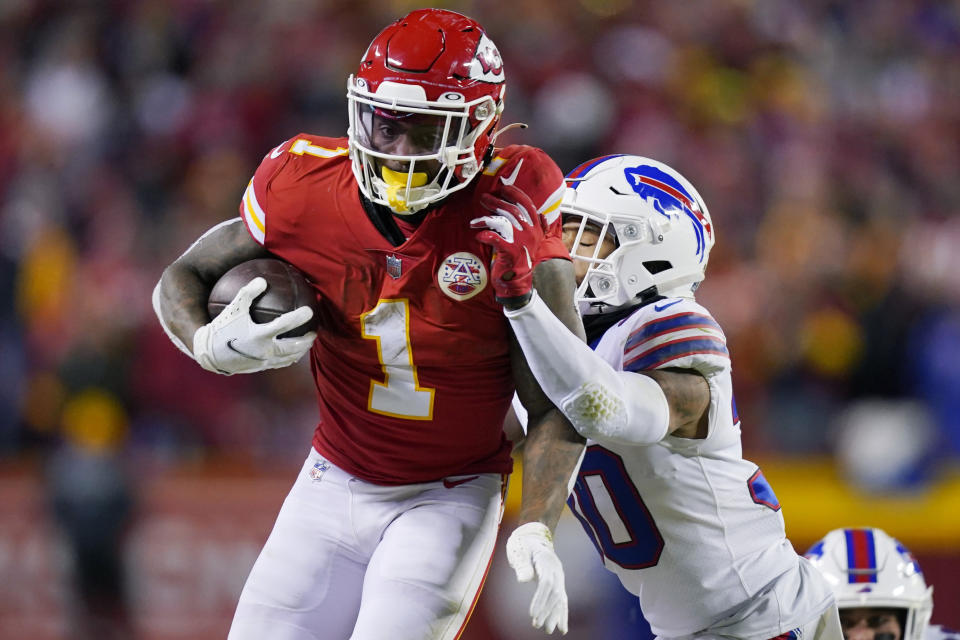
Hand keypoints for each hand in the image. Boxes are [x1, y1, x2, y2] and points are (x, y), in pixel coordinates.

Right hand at [193, 277, 316, 374]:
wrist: (209, 354)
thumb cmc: (221, 328)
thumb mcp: (233, 309)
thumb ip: (247, 293)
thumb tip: (262, 280)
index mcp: (259, 335)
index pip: (284, 325)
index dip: (299, 317)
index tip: (310, 310)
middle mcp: (264, 350)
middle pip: (294, 346)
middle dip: (307, 340)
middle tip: (314, 331)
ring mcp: (264, 361)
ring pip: (290, 358)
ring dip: (301, 350)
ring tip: (307, 343)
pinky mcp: (261, 367)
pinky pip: (281, 363)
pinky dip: (290, 357)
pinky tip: (292, 352)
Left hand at [470, 184, 545, 306]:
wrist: (518, 282)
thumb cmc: (522, 260)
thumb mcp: (535, 241)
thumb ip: (539, 227)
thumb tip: (542, 214)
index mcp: (536, 228)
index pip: (527, 204)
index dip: (515, 194)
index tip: (503, 188)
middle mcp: (530, 233)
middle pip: (512, 211)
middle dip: (496, 202)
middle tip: (484, 199)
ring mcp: (521, 242)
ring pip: (503, 222)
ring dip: (487, 218)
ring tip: (475, 221)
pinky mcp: (510, 252)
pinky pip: (496, 239)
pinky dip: (486, 235)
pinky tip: (478, 235)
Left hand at [505, 522, 567, 634]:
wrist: (533, 536)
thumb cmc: (523, 544)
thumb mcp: (519, 550)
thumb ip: (522, 564)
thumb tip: (522, 579)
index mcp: (546, 561)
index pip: (546, 584)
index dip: (540, 600)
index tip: (532, 614)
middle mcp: (556, 570)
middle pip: (554, 593)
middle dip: (547, 610)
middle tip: (537, 625)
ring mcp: (559, 577)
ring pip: (560, 598)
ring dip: (555, 615)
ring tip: (550, 630)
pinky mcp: (558, 583)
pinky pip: (562, 599)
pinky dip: (562, 614)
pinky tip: (562, 627)